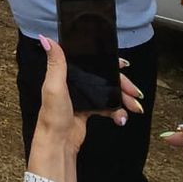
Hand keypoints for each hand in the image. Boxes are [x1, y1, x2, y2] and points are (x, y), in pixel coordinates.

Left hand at [33, 37, 141, 156]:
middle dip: (123, 85)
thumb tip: (46, 39)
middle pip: (104, 79)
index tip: (124, 64)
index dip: (108, 62)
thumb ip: (55, 63)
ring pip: (108, 93)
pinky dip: (116, 112)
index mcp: (67, 74)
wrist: (57, 142)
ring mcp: (82, 97)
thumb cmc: (53, 115)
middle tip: (136, 93)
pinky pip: (107, 108)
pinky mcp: (87, 110)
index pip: (91, 63)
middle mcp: (75, 83)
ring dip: (123, 100)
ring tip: (135, 108)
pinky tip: (121, 119)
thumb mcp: (54, 86)